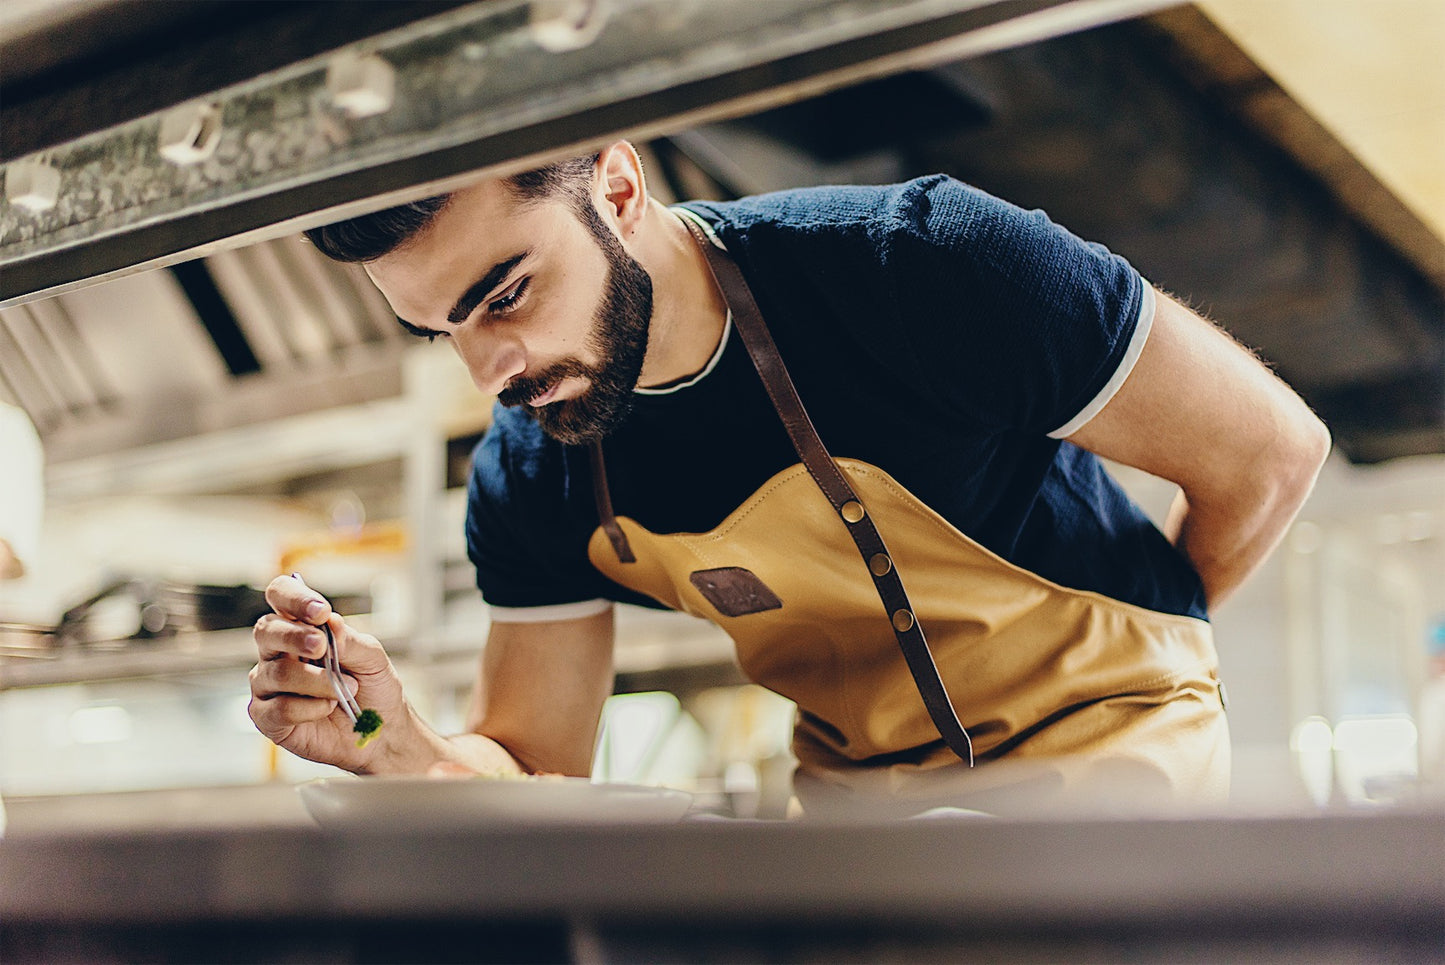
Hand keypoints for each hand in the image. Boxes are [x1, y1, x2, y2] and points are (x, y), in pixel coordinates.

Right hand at [248, 574, 423, 772]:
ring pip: (276, 673)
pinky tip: (328, 709)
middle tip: (323, 648)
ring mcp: (269, 685)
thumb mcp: (372, 658)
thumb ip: (350, 640)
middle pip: (266, 630)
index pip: (281, 596)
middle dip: (295, 636)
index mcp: (302, 627)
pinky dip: (310, 708)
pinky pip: (278, 709)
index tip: (320, 612)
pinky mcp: (268, 718)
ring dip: (317, 682)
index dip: (293, 597)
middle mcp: (278, 652)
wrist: (382, 732)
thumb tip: (329, 622)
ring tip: (347, 689)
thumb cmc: (374, 688)